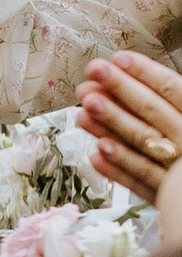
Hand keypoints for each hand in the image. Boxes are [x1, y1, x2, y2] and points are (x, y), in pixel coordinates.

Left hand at [77, 51, 181, 204]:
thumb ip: (174, 102)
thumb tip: (138, 78)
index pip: (174, 90)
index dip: (146, 73)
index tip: (119, 58)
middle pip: (153, 111)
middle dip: (121, 89)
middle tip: (93, 71)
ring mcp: (180, 172)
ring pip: (143, 143)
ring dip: (112, 124)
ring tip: (84, 108)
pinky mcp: (169, 197)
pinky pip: (142, 181)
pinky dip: (119, 168)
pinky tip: (96, 153)